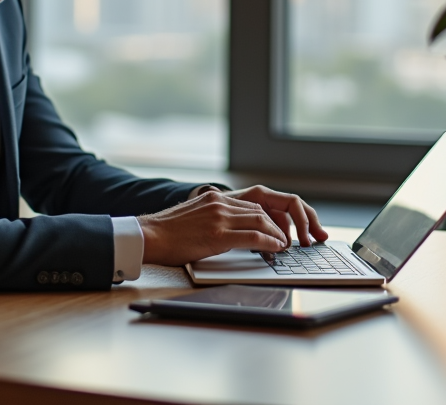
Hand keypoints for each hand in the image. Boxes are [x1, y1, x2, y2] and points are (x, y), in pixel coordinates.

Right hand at [138, 186, 327, 265]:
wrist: (148, 236)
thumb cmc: (169, 234)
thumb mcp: (197, 217)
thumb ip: (218, 218)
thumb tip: (240, 231)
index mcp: (217, 197)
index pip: (256, 202)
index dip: (275, 215)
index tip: (287, 226)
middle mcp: (221, 202)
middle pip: (264, 208)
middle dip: (285, 223)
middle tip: (297, 236)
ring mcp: (220, 216)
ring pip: (262, 220)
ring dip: (279, 234)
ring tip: (288, 245)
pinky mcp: (218, 233)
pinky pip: (253, 235)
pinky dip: (270, 242)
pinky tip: (277, 248)